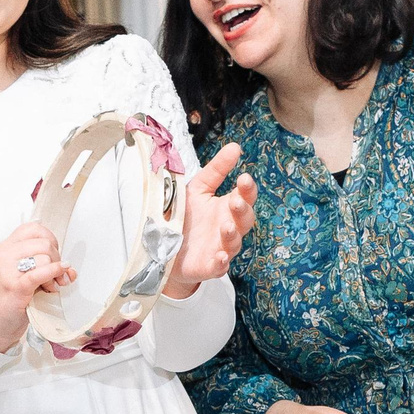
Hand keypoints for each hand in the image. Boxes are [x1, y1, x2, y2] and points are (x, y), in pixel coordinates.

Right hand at [0, 222, 74, 352]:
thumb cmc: (9, 298)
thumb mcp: (22, 274)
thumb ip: (43, 265)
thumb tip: (69, 268)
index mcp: (6, 247)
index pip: (34, 229)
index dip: (50, 240)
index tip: (53, 255)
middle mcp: (5, 255)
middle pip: (44, 243)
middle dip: (56, 259)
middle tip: (56, 276)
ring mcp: (8, 270)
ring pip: (44, 257)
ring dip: (55, 273)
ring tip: (51, 287)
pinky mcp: (15, 286)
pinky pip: (39, 273)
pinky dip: (53, 273)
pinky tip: (58, 279)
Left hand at [163, 143, 256, 296]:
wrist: (165, 248)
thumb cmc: (186, 216)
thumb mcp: (198, 188)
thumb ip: (217, 170)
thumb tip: (235, 146)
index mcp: (226, 207)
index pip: (245, 197)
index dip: (247, 189)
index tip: (244, 178)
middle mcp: (228, 227)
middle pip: (245, 220)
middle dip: (243, 210)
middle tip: (236, 200)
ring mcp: (220, 248)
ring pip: (234, 243)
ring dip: (232, 235)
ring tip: (226, 226)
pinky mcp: (208, 266)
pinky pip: (219, 266)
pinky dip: (221, 262)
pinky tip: (220, 257)